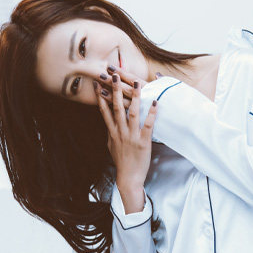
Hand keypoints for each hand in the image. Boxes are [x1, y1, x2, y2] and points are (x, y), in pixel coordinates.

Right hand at [94, 70, 158, 187]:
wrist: (128, 178)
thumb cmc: (121, 162)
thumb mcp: (111, 147)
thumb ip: (110, 133)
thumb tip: (109, 123)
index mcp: (112, 132)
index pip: (104, 111)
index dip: (100, 96)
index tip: (96, 84)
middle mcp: (120, 132)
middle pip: (117, 107)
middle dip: (115, 90)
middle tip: (114, 75)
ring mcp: (131, 136)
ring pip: (132, 113)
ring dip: (135, 97)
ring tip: (137, 83)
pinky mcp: (143, 142)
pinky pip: (148, 125)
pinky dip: (151, 113)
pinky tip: (155, 102)